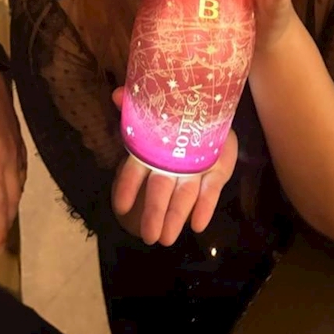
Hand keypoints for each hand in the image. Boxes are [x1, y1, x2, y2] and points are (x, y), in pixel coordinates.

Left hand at [0, 59, 25, 252]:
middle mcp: (10, 159)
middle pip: (13, 198)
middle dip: (7, 219)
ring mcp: (17, 146)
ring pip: (20, 184)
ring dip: (12, 202)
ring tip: (2, 215)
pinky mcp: (19, 136)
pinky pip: (22, 169)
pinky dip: (17, 184)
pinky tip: (9, 184)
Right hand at [111, 90, 236, 244]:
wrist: (213, 105)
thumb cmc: (179, 109)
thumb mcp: (157, 103)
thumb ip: (137, 103)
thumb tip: (116, 95)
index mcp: (155, 150)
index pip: (137, 170)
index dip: (128, 187)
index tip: (121, 208)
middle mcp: (174, 164)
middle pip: (161, 190)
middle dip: (154, 213)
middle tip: (149, 237)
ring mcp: (197, 170)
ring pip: (184, 195)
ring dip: (176, 216)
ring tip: (168, 239)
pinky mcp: (217, 172)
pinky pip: (210, 191)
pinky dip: (204, 207)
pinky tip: (198, 225)